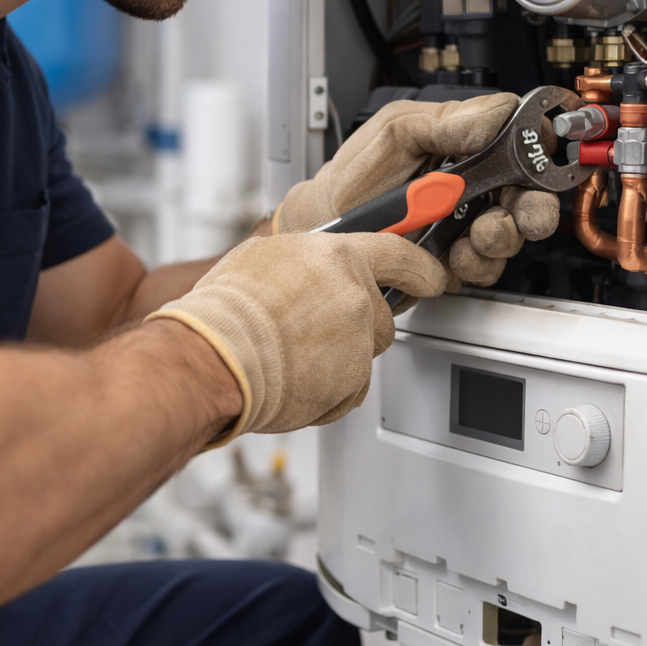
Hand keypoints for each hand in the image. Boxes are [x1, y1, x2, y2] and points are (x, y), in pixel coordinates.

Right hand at [145, 231, 446, 437]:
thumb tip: (310, 266)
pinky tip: (292, 378)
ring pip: (363, 353)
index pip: (398, 254)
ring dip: (339, 358)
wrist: (213, 357)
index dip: (421, 267)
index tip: (434, 277)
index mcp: (337, 256)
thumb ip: (304, 260)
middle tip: (314, 331)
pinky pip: (349, 388)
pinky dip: (326, 391)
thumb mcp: (263, 257)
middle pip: (379, 316)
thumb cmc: (226, 309)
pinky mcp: (351, 382)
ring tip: (292, 354)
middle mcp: (355, 296)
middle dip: (356, 327)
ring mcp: (356, 341)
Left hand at [275, 95, 558, 288]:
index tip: (538, 160)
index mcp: (465, 143)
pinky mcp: (456, 258)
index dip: (538, 150)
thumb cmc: (355, 174)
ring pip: (512, 234)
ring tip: (476, 235)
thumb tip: (494, 114)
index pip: (522, 139)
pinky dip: (475, 264)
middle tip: (521, 213)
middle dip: (532, 207)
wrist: (326, 225)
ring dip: (500, 237)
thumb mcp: (394, 133)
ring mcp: (467, 222)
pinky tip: (454, 256)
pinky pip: (485, 267)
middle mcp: (473, 183)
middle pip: (530, 193)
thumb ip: (443, 123)